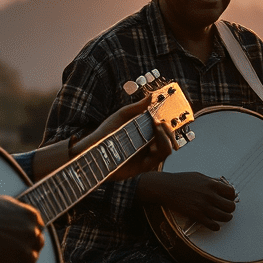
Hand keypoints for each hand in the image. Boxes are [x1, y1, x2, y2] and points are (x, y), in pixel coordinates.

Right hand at [0, 195, 44, 262]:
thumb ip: (16, 211)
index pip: (39, 227)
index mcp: (30, 216)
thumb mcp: (5, 203)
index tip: (26, 238)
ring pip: (31, 260)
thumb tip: (14, 216)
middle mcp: (31, 232)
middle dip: (29, 248)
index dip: (31, 235)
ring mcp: (24, 249)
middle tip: (19, 252)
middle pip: (37, 244)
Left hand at [32, 95, 177, 179]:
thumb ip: (137, 107)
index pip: (162, 129)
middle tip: (162, 120)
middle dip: (170, 128)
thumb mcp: (122, 116)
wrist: (92, 150)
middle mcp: (148, 146)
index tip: (168, 111)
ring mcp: (146, 156)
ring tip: (159, 125)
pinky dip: (161, 145)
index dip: (169, 121)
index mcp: (144, 135)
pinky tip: (155, 135)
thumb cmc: (105, 132)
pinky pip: (159, 157)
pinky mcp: (144, 166)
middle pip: (168, 139)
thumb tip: (150, 96)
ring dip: (167, 136)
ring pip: (167, 148)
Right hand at [137, 171, 235, 229]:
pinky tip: (215, 225)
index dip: (231, 197)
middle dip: (230, 208)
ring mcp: (203, 206)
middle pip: (230, 206)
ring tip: (225, 217)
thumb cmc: (180, 180)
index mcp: (211, 184)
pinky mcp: (196, 215)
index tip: (229, 199)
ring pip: (224, 217)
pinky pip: (212, 225)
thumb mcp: (199, 176)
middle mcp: (210, 195)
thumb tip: (220, 185)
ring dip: (226, 218)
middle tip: (227, 209)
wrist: (166, 187)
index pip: (231, 193)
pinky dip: (216, 226)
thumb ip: (210, 181)